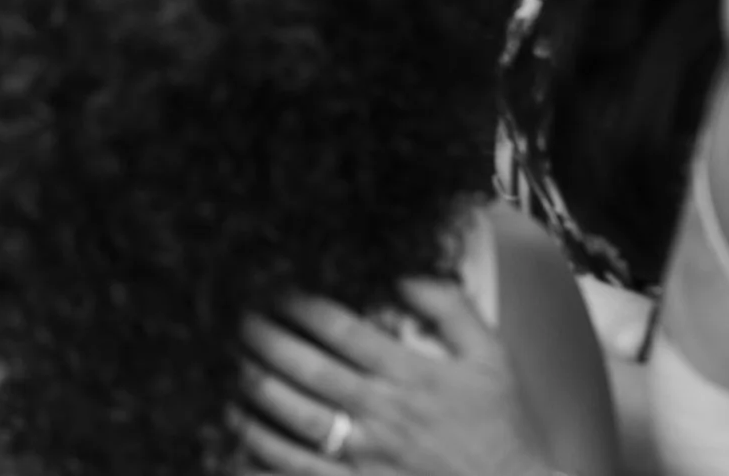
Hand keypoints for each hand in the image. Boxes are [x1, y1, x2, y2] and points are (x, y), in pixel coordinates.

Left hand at [239, 282, 550, 475]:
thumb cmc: (504, 430)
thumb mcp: (492, 358)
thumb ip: (450, 308)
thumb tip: (404, 272)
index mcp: (410, 375)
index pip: (339, 329)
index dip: (297, 302)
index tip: (268, 283)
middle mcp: (382, 414)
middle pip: (306, 369)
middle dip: (262, 339)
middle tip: (230, 318)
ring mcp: (367, 458)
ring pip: (293, 422)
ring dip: (253, 394)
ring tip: (224, 371)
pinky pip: (297, 473)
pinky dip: (261, 457)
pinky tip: (233, 439)